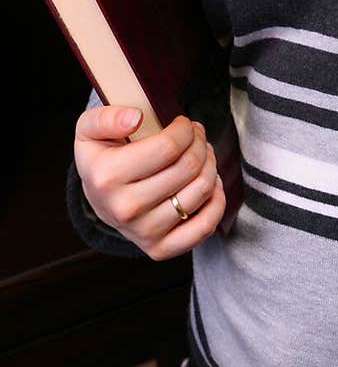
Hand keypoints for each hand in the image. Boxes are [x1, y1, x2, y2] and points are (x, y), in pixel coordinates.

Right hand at [74, 105, 226, 259]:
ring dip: (210, 164)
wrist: (99, 198)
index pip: (169, 146)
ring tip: (201, 155)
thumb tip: (135, 118)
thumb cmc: (103, 157)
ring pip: (201, 190)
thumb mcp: (90, 129)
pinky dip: (217, 200)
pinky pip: (205, 226)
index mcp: (107, 177)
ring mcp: (143, 232)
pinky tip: (208, 183)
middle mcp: (124, 209)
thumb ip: (106, 116)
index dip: (185, 129)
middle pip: (189, 166)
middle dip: (199, 142)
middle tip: (195, 136)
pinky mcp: (159, 249)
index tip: (182, 124)